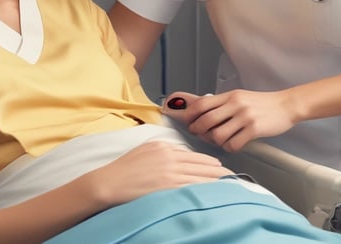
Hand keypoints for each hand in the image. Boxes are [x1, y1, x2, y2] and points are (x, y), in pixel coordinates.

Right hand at [84, 141, 232, 205]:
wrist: (108, 182)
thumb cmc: (123, 169)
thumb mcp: (144, 150)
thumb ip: (163, 152)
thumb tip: (179, 158)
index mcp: (164, 147)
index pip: (193, 155)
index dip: (209, 162)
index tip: (219, 166)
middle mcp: (169, 157)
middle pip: (201, 164)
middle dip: (218, 171)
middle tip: (232, 175)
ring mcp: (169, 172)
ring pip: (200, 176)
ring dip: (216, 181)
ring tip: (229, 185)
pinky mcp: (167, 187)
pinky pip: (192, 188)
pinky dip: (205, 190)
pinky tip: (214, 193)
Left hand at [162, 90, 297, 151]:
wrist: (286, 105)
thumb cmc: (261, 103)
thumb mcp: (239, 97)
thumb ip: (222, 103)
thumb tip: (200, 111)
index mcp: (230, 96)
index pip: (202, 104)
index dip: (190, 115)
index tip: (188, 122)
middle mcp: (236, 104)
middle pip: (206, 120)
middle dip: (198, 130)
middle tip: (199, 134)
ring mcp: (245, 117)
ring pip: (217, 135)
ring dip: (214, 141)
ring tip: (218, 140)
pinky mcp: (254, 129)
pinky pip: (233, 144)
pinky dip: (228, 147)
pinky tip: (232, 144)